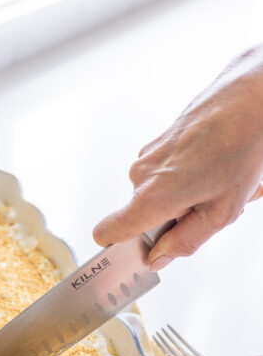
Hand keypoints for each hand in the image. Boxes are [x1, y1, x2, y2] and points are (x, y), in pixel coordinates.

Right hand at [93, 47, 262, 269]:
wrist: (249, 98)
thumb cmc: (240, 147)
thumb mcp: (221, 212)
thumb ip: (184, 242)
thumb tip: (159, 257)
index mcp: (150, 198)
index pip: (107, 232)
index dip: (121, 246)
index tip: (142, 251)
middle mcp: (140, 176)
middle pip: (141, 216)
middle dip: (171, 218)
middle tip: (207, 205)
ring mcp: (147, 156)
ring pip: (156, 193)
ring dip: (182, 196)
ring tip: (216, 180)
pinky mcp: (158, 142)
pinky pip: (164, 173)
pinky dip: (186, 176)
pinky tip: (213, 163)